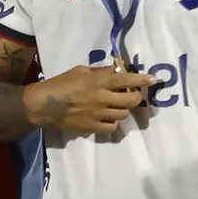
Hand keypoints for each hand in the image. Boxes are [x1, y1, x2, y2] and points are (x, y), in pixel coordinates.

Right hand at [24, 64, 155, 137]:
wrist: (44, 105)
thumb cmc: (61, 83)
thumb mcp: (80, 71)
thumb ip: (100, 72)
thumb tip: (117, 71)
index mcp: (98, 82)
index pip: (126, 80)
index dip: (142, 80)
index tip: (153, 79)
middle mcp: (102, 98)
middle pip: (131, 101)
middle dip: (136, 97)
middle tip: (132, 94)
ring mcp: (98, 115)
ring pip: (123, 114)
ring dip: (123, 109)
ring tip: (116, 105)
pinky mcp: (92, 127)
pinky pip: (112, 127)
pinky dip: (112, 122)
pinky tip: (106, 117)